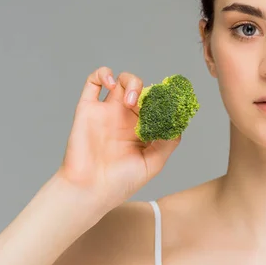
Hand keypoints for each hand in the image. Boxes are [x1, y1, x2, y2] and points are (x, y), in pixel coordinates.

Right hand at [57, 67, 180, 209]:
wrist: (90, 191)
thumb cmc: (120, 182)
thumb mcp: (154, 163)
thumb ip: (168, 142)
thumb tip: (178, 123)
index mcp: (142, 127)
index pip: (156, 103)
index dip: (164, 98)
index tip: (171, 100)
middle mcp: (125, 117)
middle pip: (141, 88)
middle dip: (148, 90)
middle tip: (146, 105)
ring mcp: (106, 111)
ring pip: (120, 80)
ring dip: (130, 81)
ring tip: (130, 100)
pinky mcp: (87, 109)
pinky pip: (93, 82)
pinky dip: (103, 73)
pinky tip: (111, 83)